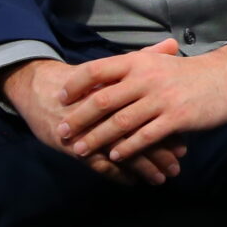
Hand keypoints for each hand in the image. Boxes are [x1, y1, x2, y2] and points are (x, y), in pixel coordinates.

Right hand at [0, 56, 186, 186]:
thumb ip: (143, 59)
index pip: (148, 113)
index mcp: (117, 92)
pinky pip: (99, 164)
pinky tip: (133, 182)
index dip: (166, 129)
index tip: (184, 144)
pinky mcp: (74, 145)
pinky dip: (117, 174)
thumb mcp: (112, 70)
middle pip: (137, 135)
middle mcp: (104, 113)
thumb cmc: (84, 82)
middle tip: (177, 166)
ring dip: (142, 168)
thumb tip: (172, 44)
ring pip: (120, 153)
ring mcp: (89, 131)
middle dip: (159, 153)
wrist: (42, 90)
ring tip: (160, 179)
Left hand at [54, 39, 226, 166]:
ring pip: (120, 122)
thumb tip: (98, 81)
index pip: (97, 69)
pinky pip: (145, 136)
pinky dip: (127, 148)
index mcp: (140, 61)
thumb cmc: (189, 73)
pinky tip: (115, 156)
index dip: (76, 85)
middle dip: (78, 119)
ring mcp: (162, 99)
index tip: (60, 98)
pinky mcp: (177, 118)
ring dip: (97, 138)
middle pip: (102, 100)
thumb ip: (132, 70)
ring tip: (81, 150)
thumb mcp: (159, 62)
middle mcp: (147, 78)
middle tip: (62, 132)